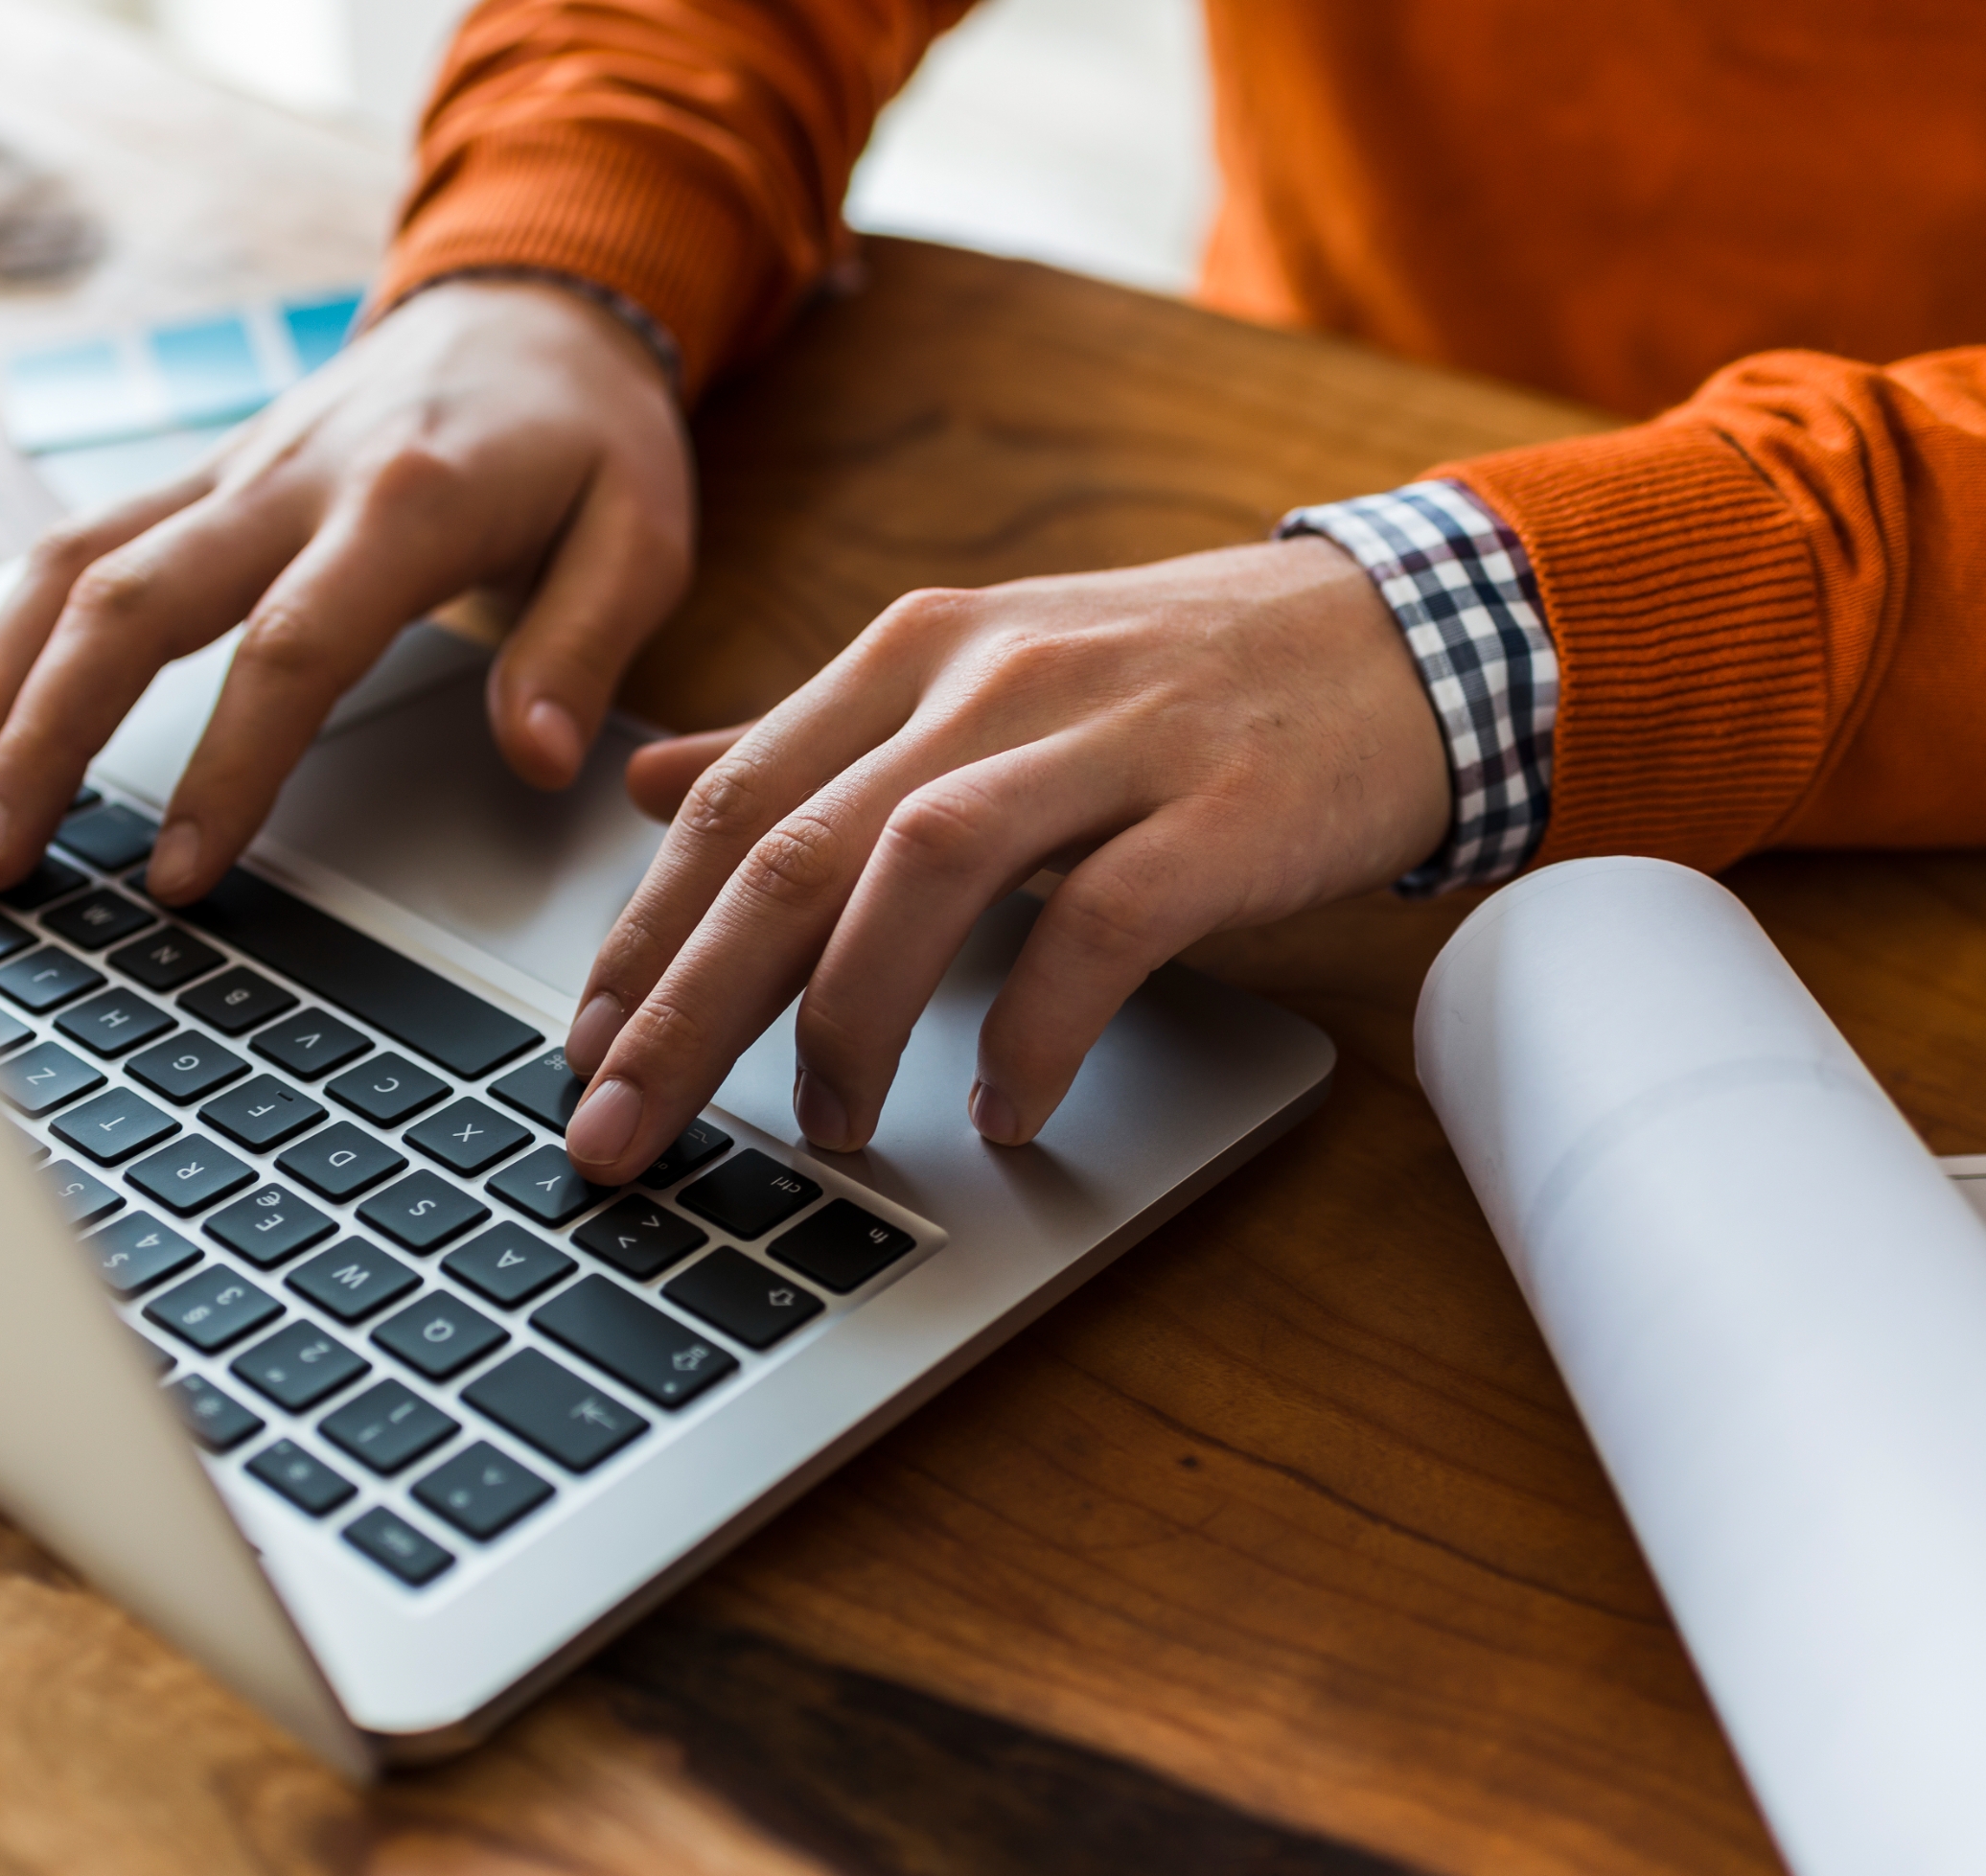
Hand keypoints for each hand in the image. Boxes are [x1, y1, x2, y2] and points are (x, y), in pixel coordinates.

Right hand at [0, 277, 693, 901]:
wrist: (536, 301)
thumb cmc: (591, 435)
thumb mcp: (643, 534)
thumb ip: (584, 648)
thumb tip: (540, 762)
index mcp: (407, 500)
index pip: (292, 646)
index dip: (227, 765)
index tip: (180, 872)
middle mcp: (294, 478)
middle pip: (131, 602)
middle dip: (47, 734)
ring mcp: (232, 471)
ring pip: (73, 569)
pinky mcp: (201, 480)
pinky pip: (79, 550)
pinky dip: (11, 638)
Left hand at [557, 539, 1449, 1179]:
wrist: (1401, 638)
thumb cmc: (1173, 682)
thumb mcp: (975, 677)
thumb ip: (812, 738)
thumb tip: (650, 782)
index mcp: (915, 653)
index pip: (736, 800)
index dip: (645, 931)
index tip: (583, 1048)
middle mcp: (990, 681)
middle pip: (796, 849)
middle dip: (689, 1004)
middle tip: (624, 1126)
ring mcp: (1107, 739)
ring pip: (920, 872)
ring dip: (850, 1016)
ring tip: (828, 1127)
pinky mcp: (1219, 810)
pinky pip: (1096, 928)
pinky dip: (1033, 1029)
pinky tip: (1002, 1109)